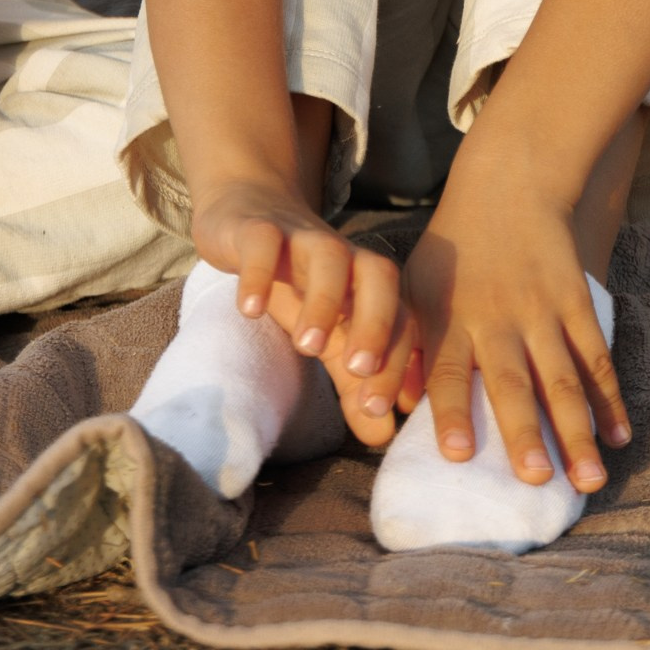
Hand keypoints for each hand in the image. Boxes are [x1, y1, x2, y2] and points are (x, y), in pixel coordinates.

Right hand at [191, 176, 413, 441]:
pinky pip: (263, 241)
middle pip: (379, 275)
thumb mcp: (327, 333)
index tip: (383, 408)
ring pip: (328, 254)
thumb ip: (353, 381)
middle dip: (376, 324)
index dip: (398, 361)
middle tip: (357, 371)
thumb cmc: (295, 281)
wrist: (249, 212)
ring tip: (306, 346)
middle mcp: (343, 256)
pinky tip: (251, 309)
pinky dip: (259, 273)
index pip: (400, 316)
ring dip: (324, 300)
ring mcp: (301, 237)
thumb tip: (383, 436)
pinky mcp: (257, 227)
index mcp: (367, 283)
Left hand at [406, 150, 629, 494]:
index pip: (446, 370)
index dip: (452, 411)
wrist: (508, 186)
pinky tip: (621, 437)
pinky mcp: (575, 301)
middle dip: (523, 432)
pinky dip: (609, 398)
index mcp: (449, 318)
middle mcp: (495, 318)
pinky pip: (595, 355)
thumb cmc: (451, 254)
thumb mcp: (414, 288)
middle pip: (511, 381)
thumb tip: (389, 409)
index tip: (457, 455)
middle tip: (535, 480)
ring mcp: (540, 310)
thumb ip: (402, 347)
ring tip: (590, 480)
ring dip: (576, 430)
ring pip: (561, 377)